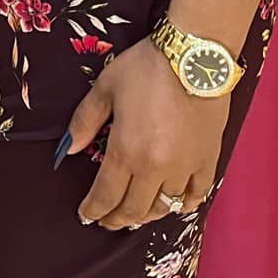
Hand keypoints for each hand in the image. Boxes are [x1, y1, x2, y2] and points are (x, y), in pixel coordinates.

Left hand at [61, 41, 225, 231]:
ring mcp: (185, 167)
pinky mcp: (208, 159)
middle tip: (107, 222)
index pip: (105, 196)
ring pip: (164, 207)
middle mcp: (155, 167)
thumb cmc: (146, 67)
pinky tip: (174, 203)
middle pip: (133, 209)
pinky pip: (197, 194)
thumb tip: (69, 149)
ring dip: (146, 216)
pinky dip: (184, 204)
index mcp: (126, 151)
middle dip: (116, 220)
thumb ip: (84, 121)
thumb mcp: (106, 87)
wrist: (196, 55)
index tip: (86, 216)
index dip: (93, 210)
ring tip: (135, 216)